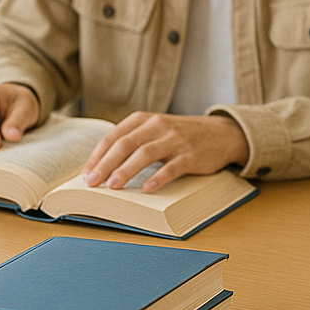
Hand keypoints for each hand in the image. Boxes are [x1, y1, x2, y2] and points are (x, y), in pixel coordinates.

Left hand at [82, 111, 248, 192]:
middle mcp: (160, 126)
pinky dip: (158, 178)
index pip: (115, 136)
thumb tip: (101, 168)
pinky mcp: (192, 155)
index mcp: (146, 120)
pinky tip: (147, 189)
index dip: (98, 155)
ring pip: (146, 153)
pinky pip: (172, 166)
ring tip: (114, 186)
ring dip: (127, 170)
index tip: (86, 174)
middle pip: (126, 144)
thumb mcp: (157, 130)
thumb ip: (134, 141)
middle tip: (93, 183)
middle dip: (106, 164)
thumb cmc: (182, 136)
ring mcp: (177, 140)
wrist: (223, 134)